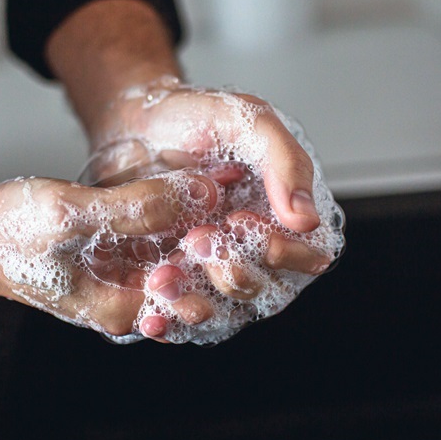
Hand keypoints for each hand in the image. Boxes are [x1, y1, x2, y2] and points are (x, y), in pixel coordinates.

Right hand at [0, 173, 220, 340]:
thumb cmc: (6, 231)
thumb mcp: (71, 212)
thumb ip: (137, 206)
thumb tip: (200, 194)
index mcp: (121, 307)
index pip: (194, 292)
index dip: (223, 253)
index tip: (241, 217)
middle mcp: (130, 299)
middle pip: (196, 276)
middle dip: (222, 237)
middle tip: (246, 199)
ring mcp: (127, 278)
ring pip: (184, 251)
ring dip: (207, 219)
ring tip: (232, 181)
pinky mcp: (122, 255)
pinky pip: (164, 236)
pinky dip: (184, 212)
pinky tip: (204, 182)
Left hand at [82, 78, 343, 342]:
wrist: (132, 124)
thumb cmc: (195, 117)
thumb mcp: (246, 120)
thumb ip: (284, 161)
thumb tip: (307, 219)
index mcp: (285, 215)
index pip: (308, 257)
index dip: (282, 252)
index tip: (240, 222)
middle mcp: (257, 250)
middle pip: (267, 292)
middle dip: (235, 274)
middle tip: (197, 239)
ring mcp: (216, 271)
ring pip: (225, 313)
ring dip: (199, 305)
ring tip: (164, 278)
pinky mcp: (179, 283)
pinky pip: (181, 318)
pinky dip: (169, 322)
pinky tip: (152, 316)